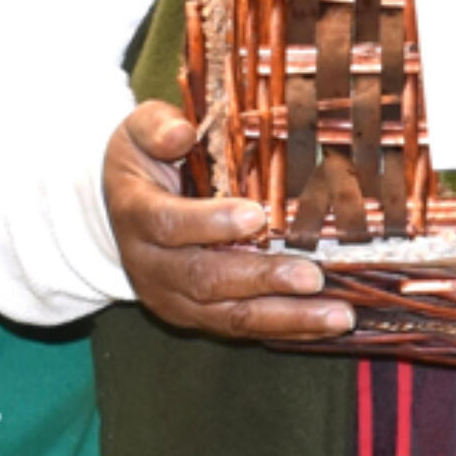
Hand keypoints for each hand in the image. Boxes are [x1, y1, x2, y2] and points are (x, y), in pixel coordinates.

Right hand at [106, 100, 352, 340]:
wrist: (119, 209)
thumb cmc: (144, 162)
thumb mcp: (138, 132)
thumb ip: (157, 126)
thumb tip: (181, 132)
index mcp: (136, 214)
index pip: (169, 224)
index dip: (210, 223)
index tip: (257, 216)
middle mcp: (150, 266)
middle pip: (204, 280)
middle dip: (262, 281)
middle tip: (312, 277)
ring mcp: (172, 298)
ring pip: (228, 316)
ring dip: (285, 318)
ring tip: (336, 315)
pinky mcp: (194, 316)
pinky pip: (240, 328)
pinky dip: (285, 329)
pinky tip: (323, 325)